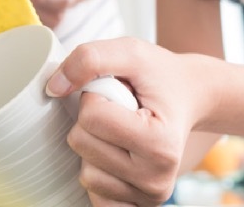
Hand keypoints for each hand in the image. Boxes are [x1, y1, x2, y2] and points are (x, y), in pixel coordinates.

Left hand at [46, 38, 210, 205]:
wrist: (191, 97)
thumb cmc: (160, 75)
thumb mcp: (130, 51)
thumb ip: (89, 59)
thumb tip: (53, 88)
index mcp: (160, 144)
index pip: (91, 117)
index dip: (95, 94)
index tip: (120, 91)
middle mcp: (157, 179)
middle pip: (81, 144)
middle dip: (92, 120)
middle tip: (122, 110)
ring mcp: (148, 197)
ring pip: (84, 172)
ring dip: (94, 144)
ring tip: (123, 129)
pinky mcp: (136, 206)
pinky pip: (93, 194)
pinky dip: (98, 170)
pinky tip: (117, 154)